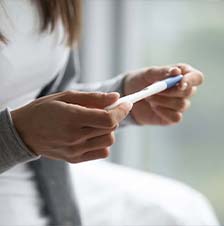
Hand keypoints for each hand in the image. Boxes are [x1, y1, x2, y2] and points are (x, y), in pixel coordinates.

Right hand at [11, 91, 131, 162]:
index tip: (126, 103)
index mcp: (72, 118)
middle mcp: (75, 137)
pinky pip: (101, 152)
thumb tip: (115, 97)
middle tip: (107, 109)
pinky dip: (102, 142)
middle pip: (111, 129)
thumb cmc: (44, 110)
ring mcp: (75, 150)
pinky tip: (92, 134)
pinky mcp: (75, 159)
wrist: (24, 131)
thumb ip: (93, 98)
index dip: (121, 110)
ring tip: (95, 122)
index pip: (108, 119)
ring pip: (108, 141)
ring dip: (108, 130)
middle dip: (114, 117)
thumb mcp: (66, 96)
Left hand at [124, 63, 203, 124]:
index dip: (190, 80)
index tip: (179, 83)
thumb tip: (176, 71)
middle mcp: (184, 90)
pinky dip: (163, 112)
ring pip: (181, 105)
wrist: (129, 96)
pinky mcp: (172, 117)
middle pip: (189, 92)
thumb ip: (162, 72)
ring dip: (163, 101)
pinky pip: (176, 117)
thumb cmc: (141, 81)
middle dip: (170, 91)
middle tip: (153, 90)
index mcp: (182, 75)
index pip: (196, 77)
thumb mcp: (148, 73)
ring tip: (149, 98)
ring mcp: (179, 105)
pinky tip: (154, 107)